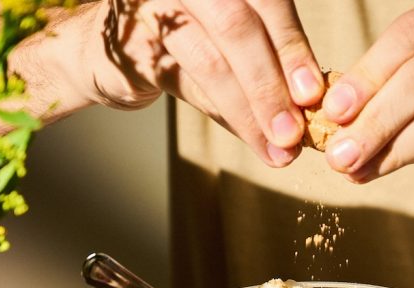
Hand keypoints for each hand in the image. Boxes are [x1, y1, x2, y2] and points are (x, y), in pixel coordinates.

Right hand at [82, 0, 322, 165]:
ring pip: (212, 60)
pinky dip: (222, 114)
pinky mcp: (131, 41)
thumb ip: (267, 63)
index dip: (292, 48)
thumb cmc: (180, 45)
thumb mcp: (230, 45)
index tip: (314, 94)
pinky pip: (185, 82)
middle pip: (239, 27)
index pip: (266, 1)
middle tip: (296, 132)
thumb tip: (314, 105)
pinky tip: (249, 138)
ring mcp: (157, 5)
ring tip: (279, 147)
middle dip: (272, 84)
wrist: (99, 50)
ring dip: (250, 110)